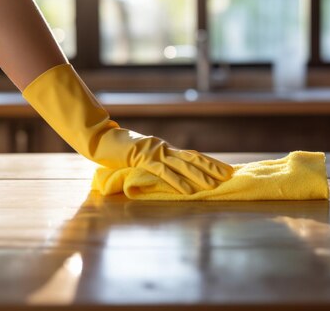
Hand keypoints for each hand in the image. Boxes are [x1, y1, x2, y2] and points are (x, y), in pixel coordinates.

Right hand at [94, 128, 233, 193]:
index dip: (210, 163)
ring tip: (213, 186)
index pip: (192, 156)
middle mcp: (164, 148)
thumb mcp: (141, 158)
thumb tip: (168, 174)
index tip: (225, 170)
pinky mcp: (143, 158)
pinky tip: (188, 190)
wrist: (100, 139)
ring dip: (199, 176)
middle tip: (229, 176)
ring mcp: (155, 152)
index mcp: (165, 149)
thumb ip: (154, 164)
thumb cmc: (118, 150)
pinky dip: (177, 182)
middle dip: (212, 167)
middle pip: (193, 158)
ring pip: (182, 165)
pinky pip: (163, 172)